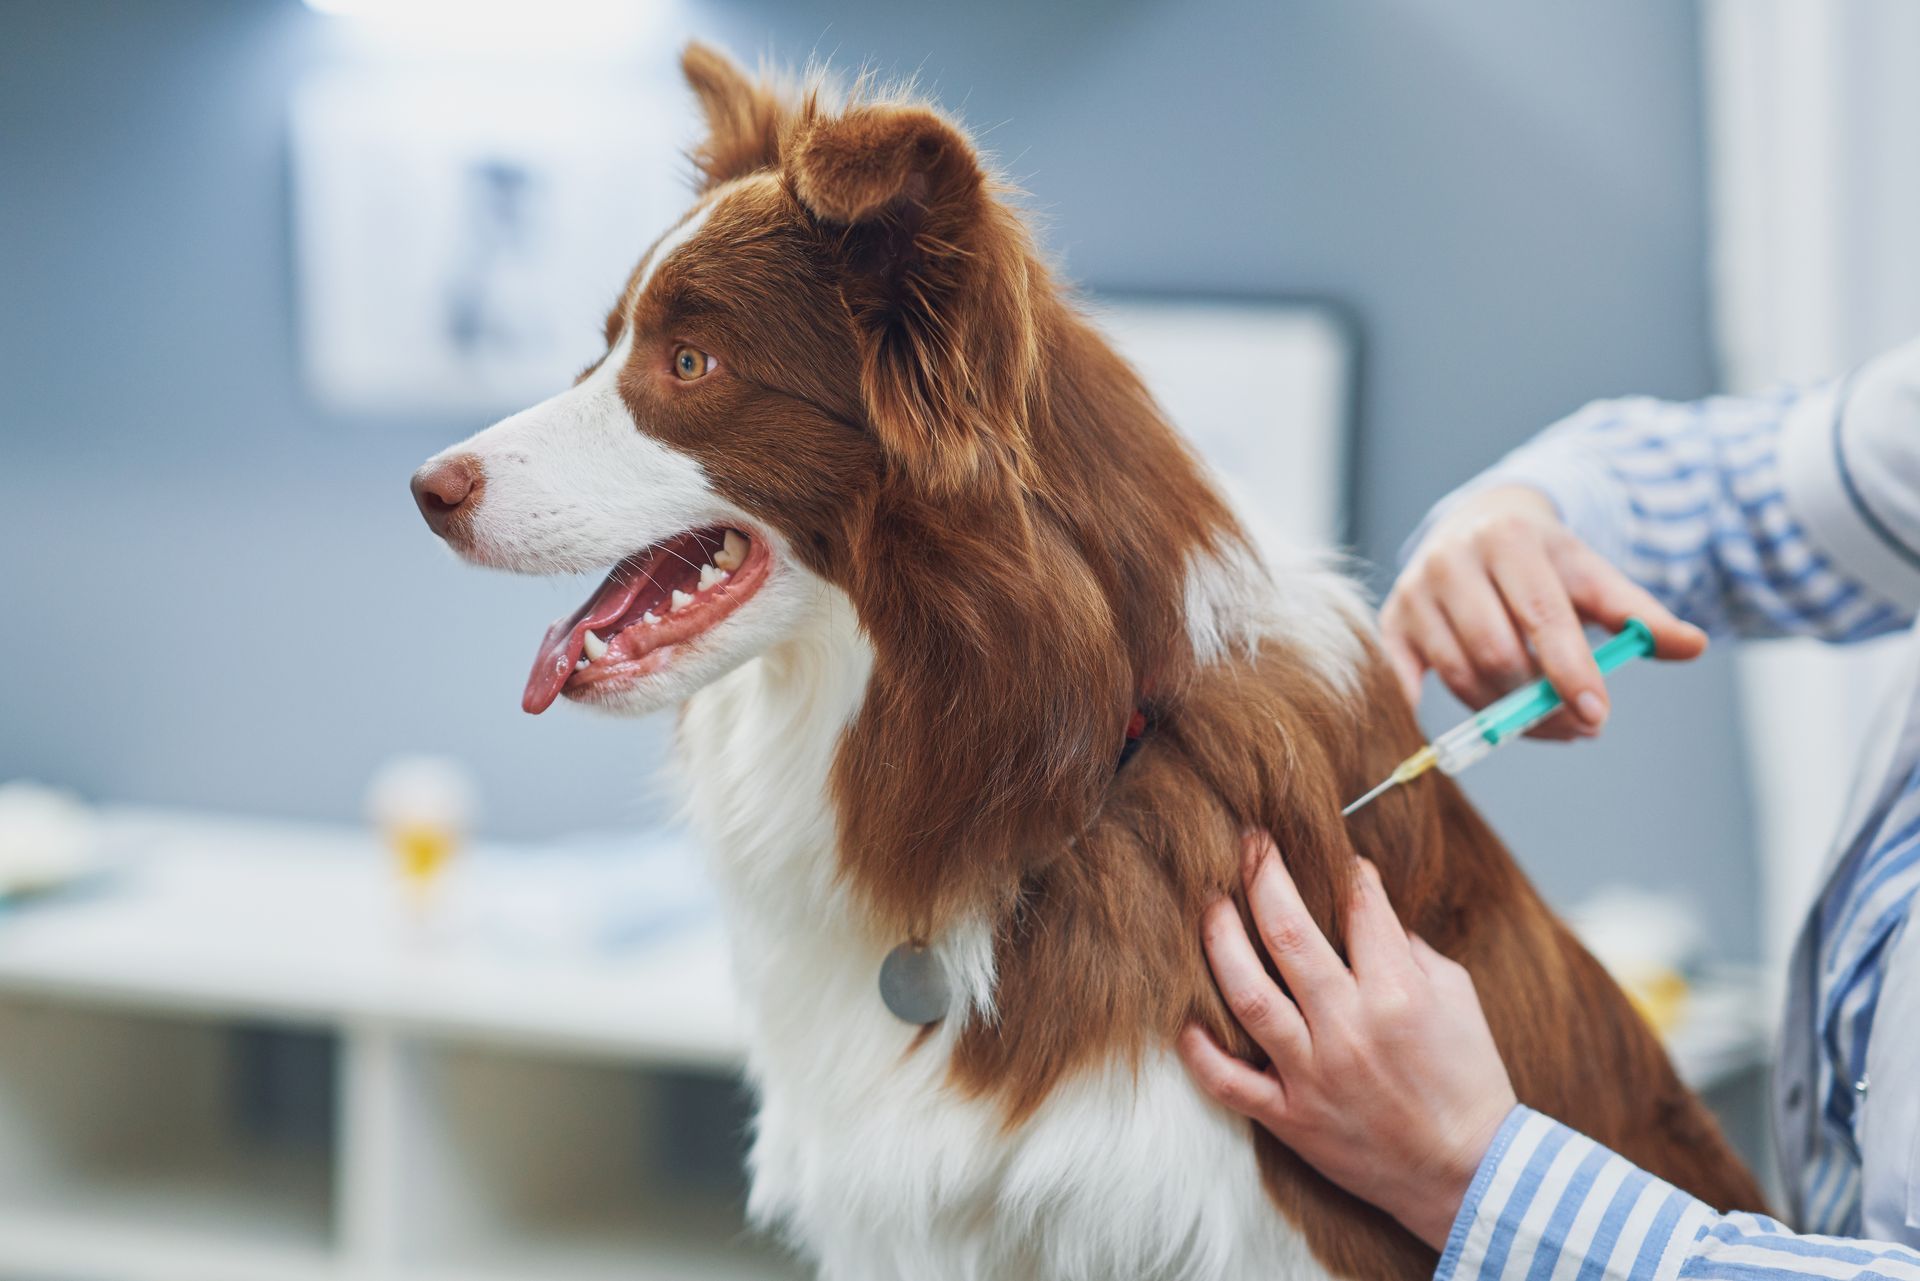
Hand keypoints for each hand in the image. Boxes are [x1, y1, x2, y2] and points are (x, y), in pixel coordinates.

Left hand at [1178, 832, 1518, 1251]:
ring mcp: (1313, 1074)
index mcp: (1397, 993)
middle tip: (1249, 842)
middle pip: (1287, 932)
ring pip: (1247, 994)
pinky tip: (1183, 1019)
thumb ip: (1409, 949)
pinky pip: (1228, 1082)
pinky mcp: (1291, 1117)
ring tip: (1210, 903)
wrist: (1468, 1176)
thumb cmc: (1468, 1081)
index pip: (1359, 907)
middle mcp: (1348, 1027)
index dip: (1346, 872)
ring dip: (1220, 940)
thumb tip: (1366, 908)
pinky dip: (1198, 1051)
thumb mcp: (1457, 999)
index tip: (1335, 858)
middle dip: (1263, 874)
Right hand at [1381, 485, 1706, 736]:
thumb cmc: (1546, 563)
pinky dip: (1427, 712)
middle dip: (1539, 700)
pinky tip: (1468, 726)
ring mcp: (1415, 593)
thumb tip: (1692, 646)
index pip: (1542, 617)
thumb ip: (1639, 615)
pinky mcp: (1392, 623)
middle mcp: (1451, 560)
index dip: (1571, 671)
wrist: (1480, 525)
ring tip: (1539, 715)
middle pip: (1496, 653)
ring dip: (1503, 711)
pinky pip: (1404, 683)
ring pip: (1459, 675)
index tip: (1596, 716)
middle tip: (1578, 725)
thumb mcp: (1592, 576)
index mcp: (1509, 539)